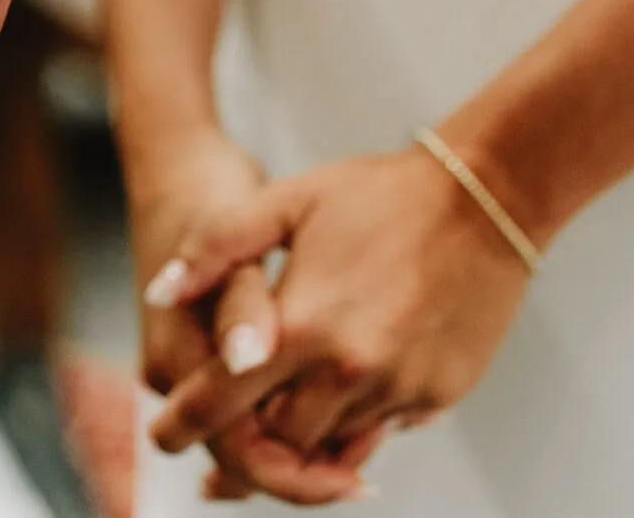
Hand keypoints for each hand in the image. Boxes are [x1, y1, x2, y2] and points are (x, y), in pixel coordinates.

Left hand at [147, 149, 532, 504]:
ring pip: (328, 449)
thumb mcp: (288, 200)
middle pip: (273, 443)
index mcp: (300, 325)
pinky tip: (339, 396)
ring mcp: (395, 389)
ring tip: (278, 421)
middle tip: (225, 433)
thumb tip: (159, 291)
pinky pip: (378, 433)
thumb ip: (216, 247)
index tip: (164, 435)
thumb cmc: (379, 193)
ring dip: (299, 441)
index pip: (221, 404)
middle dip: (244, 442)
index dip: (183, 426)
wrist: (483, 198)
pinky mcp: (436, 397)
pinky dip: (351, 427)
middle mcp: (346, 371)